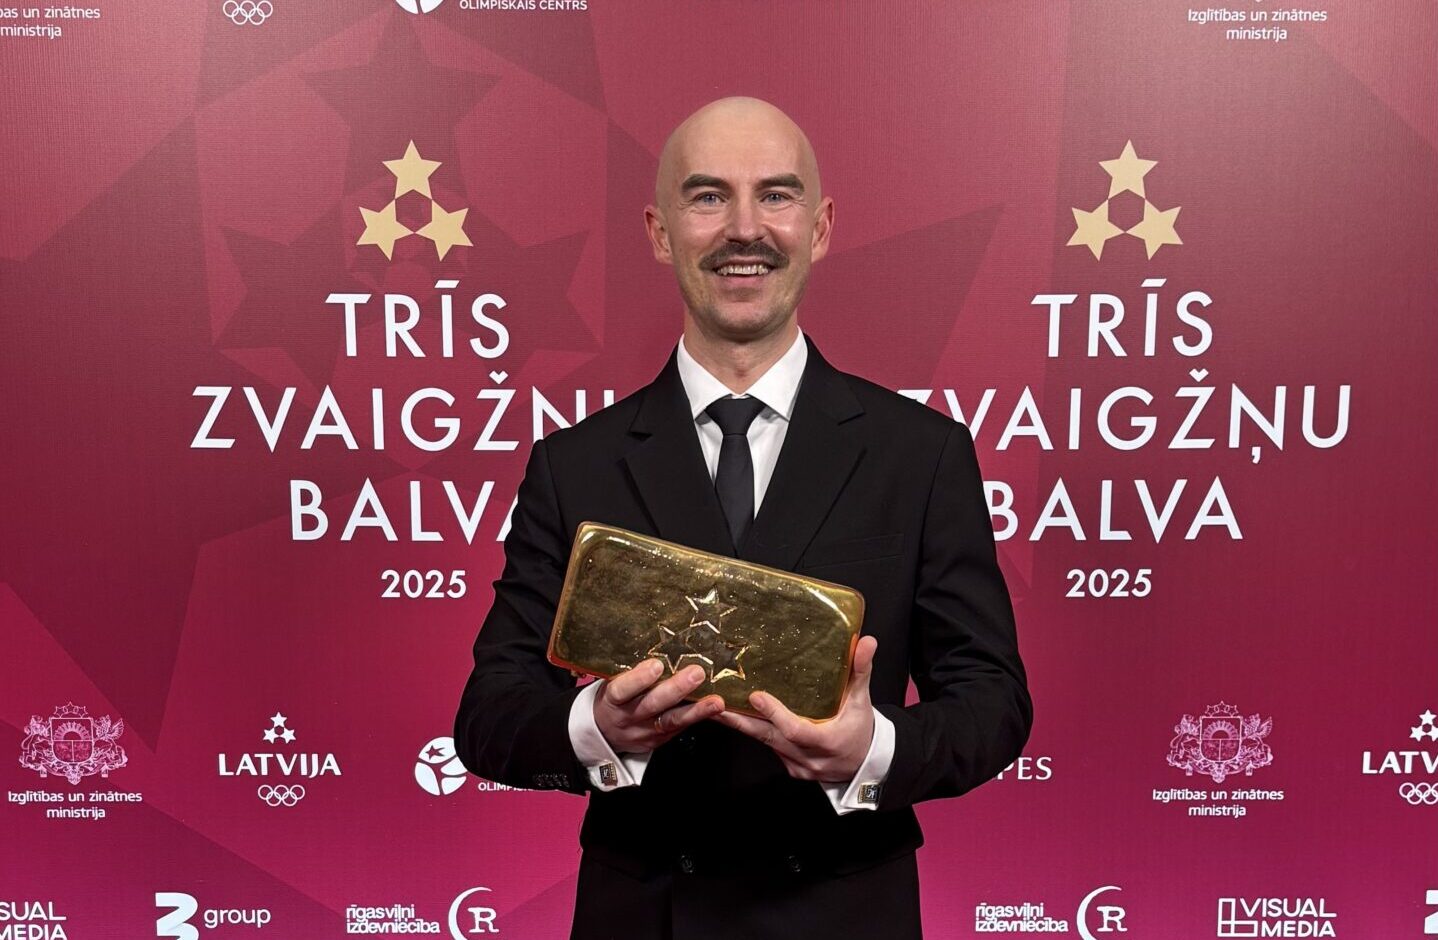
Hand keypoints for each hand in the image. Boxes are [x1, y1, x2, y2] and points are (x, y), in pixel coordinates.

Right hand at [593, 659, 724, 754]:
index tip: (656, 665)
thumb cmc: (613, 698)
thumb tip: (660, 646)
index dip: (638, 679)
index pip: (622, 690)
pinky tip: (712, 710)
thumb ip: (631, 670)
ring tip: (716, 702)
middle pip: (651, 705)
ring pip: (670, 721)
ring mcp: (644, 732)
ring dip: (695, 711)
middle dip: (675, 690)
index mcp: (612, 700)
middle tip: (697, 674)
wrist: (604, 732)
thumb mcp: (612, 682)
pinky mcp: (658, 740)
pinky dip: (696, 718)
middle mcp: (627, 717)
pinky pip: (679, 729)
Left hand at [713, 635, 878, 782]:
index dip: (775, 714)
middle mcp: (809, 757)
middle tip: (717, 705)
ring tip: (717, 708)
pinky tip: (737, 718)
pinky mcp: (791, 767)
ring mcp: (798, 765)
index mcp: (827, 741)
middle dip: (741, 721)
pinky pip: (769, 749)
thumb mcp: (861, 699)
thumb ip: (861, 670)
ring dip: (742, 726)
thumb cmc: (861, 729)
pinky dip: (754, 733)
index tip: (756, 696)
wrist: (864, 764)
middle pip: (769, 738)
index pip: (796, 730)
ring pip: (765, 744)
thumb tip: (866, 641)